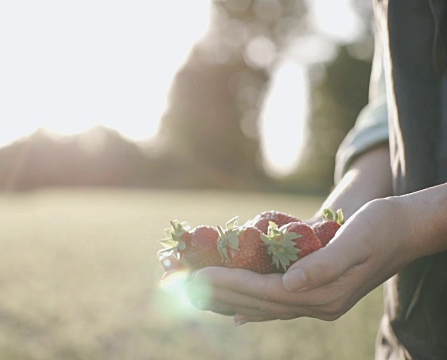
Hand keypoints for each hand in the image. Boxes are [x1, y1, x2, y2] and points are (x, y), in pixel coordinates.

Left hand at [187, 197, 416, 322]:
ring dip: (231, 303)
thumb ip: (323, 264)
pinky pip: (278, 306)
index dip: (231, 284)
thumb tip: (290, 282)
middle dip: (221, 295)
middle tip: (186, 287)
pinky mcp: (319, 295)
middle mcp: (318, 304)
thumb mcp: (356, 240)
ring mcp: (319, 303)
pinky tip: (238, 315)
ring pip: (264, 308)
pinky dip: (254, 309)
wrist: (408, 230)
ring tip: (201, 301)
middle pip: (259, 303)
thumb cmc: (382, 227)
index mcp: (324, 293)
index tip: (200, 276)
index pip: (265, 291)